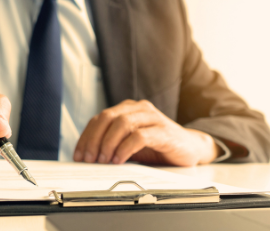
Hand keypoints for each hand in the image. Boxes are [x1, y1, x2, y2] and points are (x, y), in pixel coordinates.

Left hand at [73, 100, 221, 166]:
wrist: (190, 148)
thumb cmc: (159, 146)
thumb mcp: (130, 145)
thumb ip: (113, 145)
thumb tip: (89, 157)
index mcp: (129, 109)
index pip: (100, 118)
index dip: (86, 136)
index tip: (79, 154)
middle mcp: (139, 109)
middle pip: (108, 117)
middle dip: (94, 139)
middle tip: (89, 158)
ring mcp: (152, 118)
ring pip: (122, 123)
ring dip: (108, 143)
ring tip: (103, 160)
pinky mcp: (164, 131)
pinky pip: (139, 136)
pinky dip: (125, 148)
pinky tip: (119, 160)